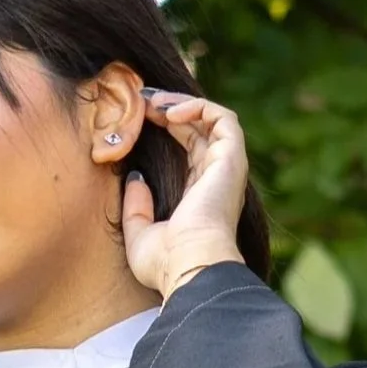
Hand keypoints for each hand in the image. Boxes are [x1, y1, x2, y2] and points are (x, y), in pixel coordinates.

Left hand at [121, 90, 250, 299]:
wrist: (191, 267)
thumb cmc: (166, 264)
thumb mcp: (140, 235)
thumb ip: (136, 207)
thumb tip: (135, 179)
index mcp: (200, 194)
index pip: (190, 147)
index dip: (167, 125)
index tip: (140, 116)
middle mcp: (216, 178)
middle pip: (200, 128)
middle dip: (170, 107)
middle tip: (141, 100)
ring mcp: (226, 167)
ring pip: (212, 117)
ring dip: (182, 103)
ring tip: (152, 103)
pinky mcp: (232, 158)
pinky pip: (222, 118)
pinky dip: (198, 107)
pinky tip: (169, 113)